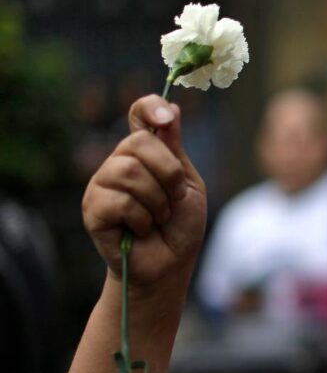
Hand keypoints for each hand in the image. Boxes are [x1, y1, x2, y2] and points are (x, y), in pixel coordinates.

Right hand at [82, 95, 206, 287]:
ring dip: (157, 200)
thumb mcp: (188, 185)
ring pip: (129, 171)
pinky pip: (119, 200)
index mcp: (145, 154)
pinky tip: (140, 230)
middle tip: (173, 200)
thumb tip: (172, 107)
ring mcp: (102, 185)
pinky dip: (141, 218)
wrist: (170, 265)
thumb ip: (175, 151)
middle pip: (138, 143)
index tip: (167, 118)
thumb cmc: (180, 227)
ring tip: (158, 218)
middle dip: (168, 174)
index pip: (139, 114)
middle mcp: (119, 163)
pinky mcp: (93, 209)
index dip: (150, 108)